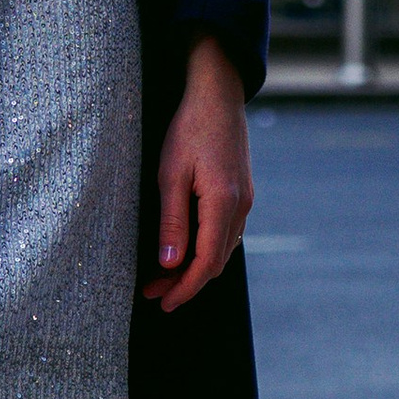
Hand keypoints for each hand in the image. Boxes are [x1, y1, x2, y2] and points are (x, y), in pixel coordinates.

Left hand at [141, 34, 251, 313]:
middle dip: (186, 282)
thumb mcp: (170, 174)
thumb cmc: (189, 129)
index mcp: (224, 203)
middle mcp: (241, 207)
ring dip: (195, 267)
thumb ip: (172, 221)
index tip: (163, 302)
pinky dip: (206, 249)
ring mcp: (245, 200)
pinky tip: (185, 249)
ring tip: (163, 276)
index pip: (206, 263)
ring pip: (223, 249)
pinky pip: (226, 233)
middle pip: (216, 261)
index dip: (185, 288)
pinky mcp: (241, 193)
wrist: (217, 95)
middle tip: (153, 293)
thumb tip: (170, 264)